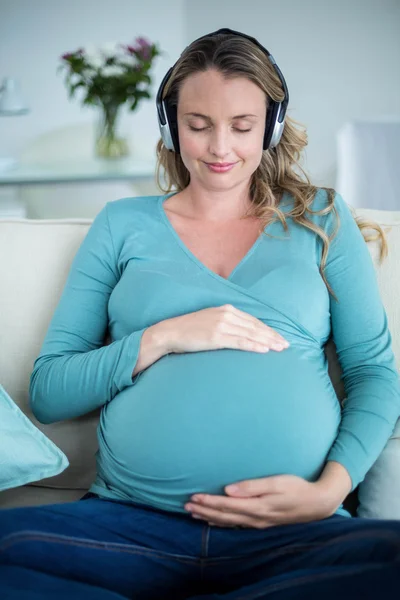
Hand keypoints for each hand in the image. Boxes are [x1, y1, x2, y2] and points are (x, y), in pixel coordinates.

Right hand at [156, 304, 289, 354]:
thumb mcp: (210, 321)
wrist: (170, 332)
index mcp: (226, 309)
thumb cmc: (189, 330)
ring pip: (251, 334)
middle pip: (255, 326)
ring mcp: (222, 325)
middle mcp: (226, 314)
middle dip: (272, 336)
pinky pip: (240, 342)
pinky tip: (264, 350)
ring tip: (280, 349)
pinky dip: (254, 346)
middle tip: (286, 345)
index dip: (268, 329)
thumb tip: (240, 333)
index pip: (253, 320)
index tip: (279, 337)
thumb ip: (226, 324)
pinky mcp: (216, 336)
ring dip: (267, 342)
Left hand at [184, 474, 340, 528]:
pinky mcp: (262, 522)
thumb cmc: (297, 488)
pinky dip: (221, 522)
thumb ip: (252, 486)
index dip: (208, 501)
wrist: (317, 503)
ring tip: (193, 512)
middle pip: (224, 516)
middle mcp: (255, 518)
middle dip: (204, 510)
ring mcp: (258, 522)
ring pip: (228, 522)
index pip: (226, 505)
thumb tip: (228, 489)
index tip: (193, 496)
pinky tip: (213, 520)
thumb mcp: (276, 482)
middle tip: (186, 505)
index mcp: (257, 507)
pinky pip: (236, 525)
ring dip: (209, 517)